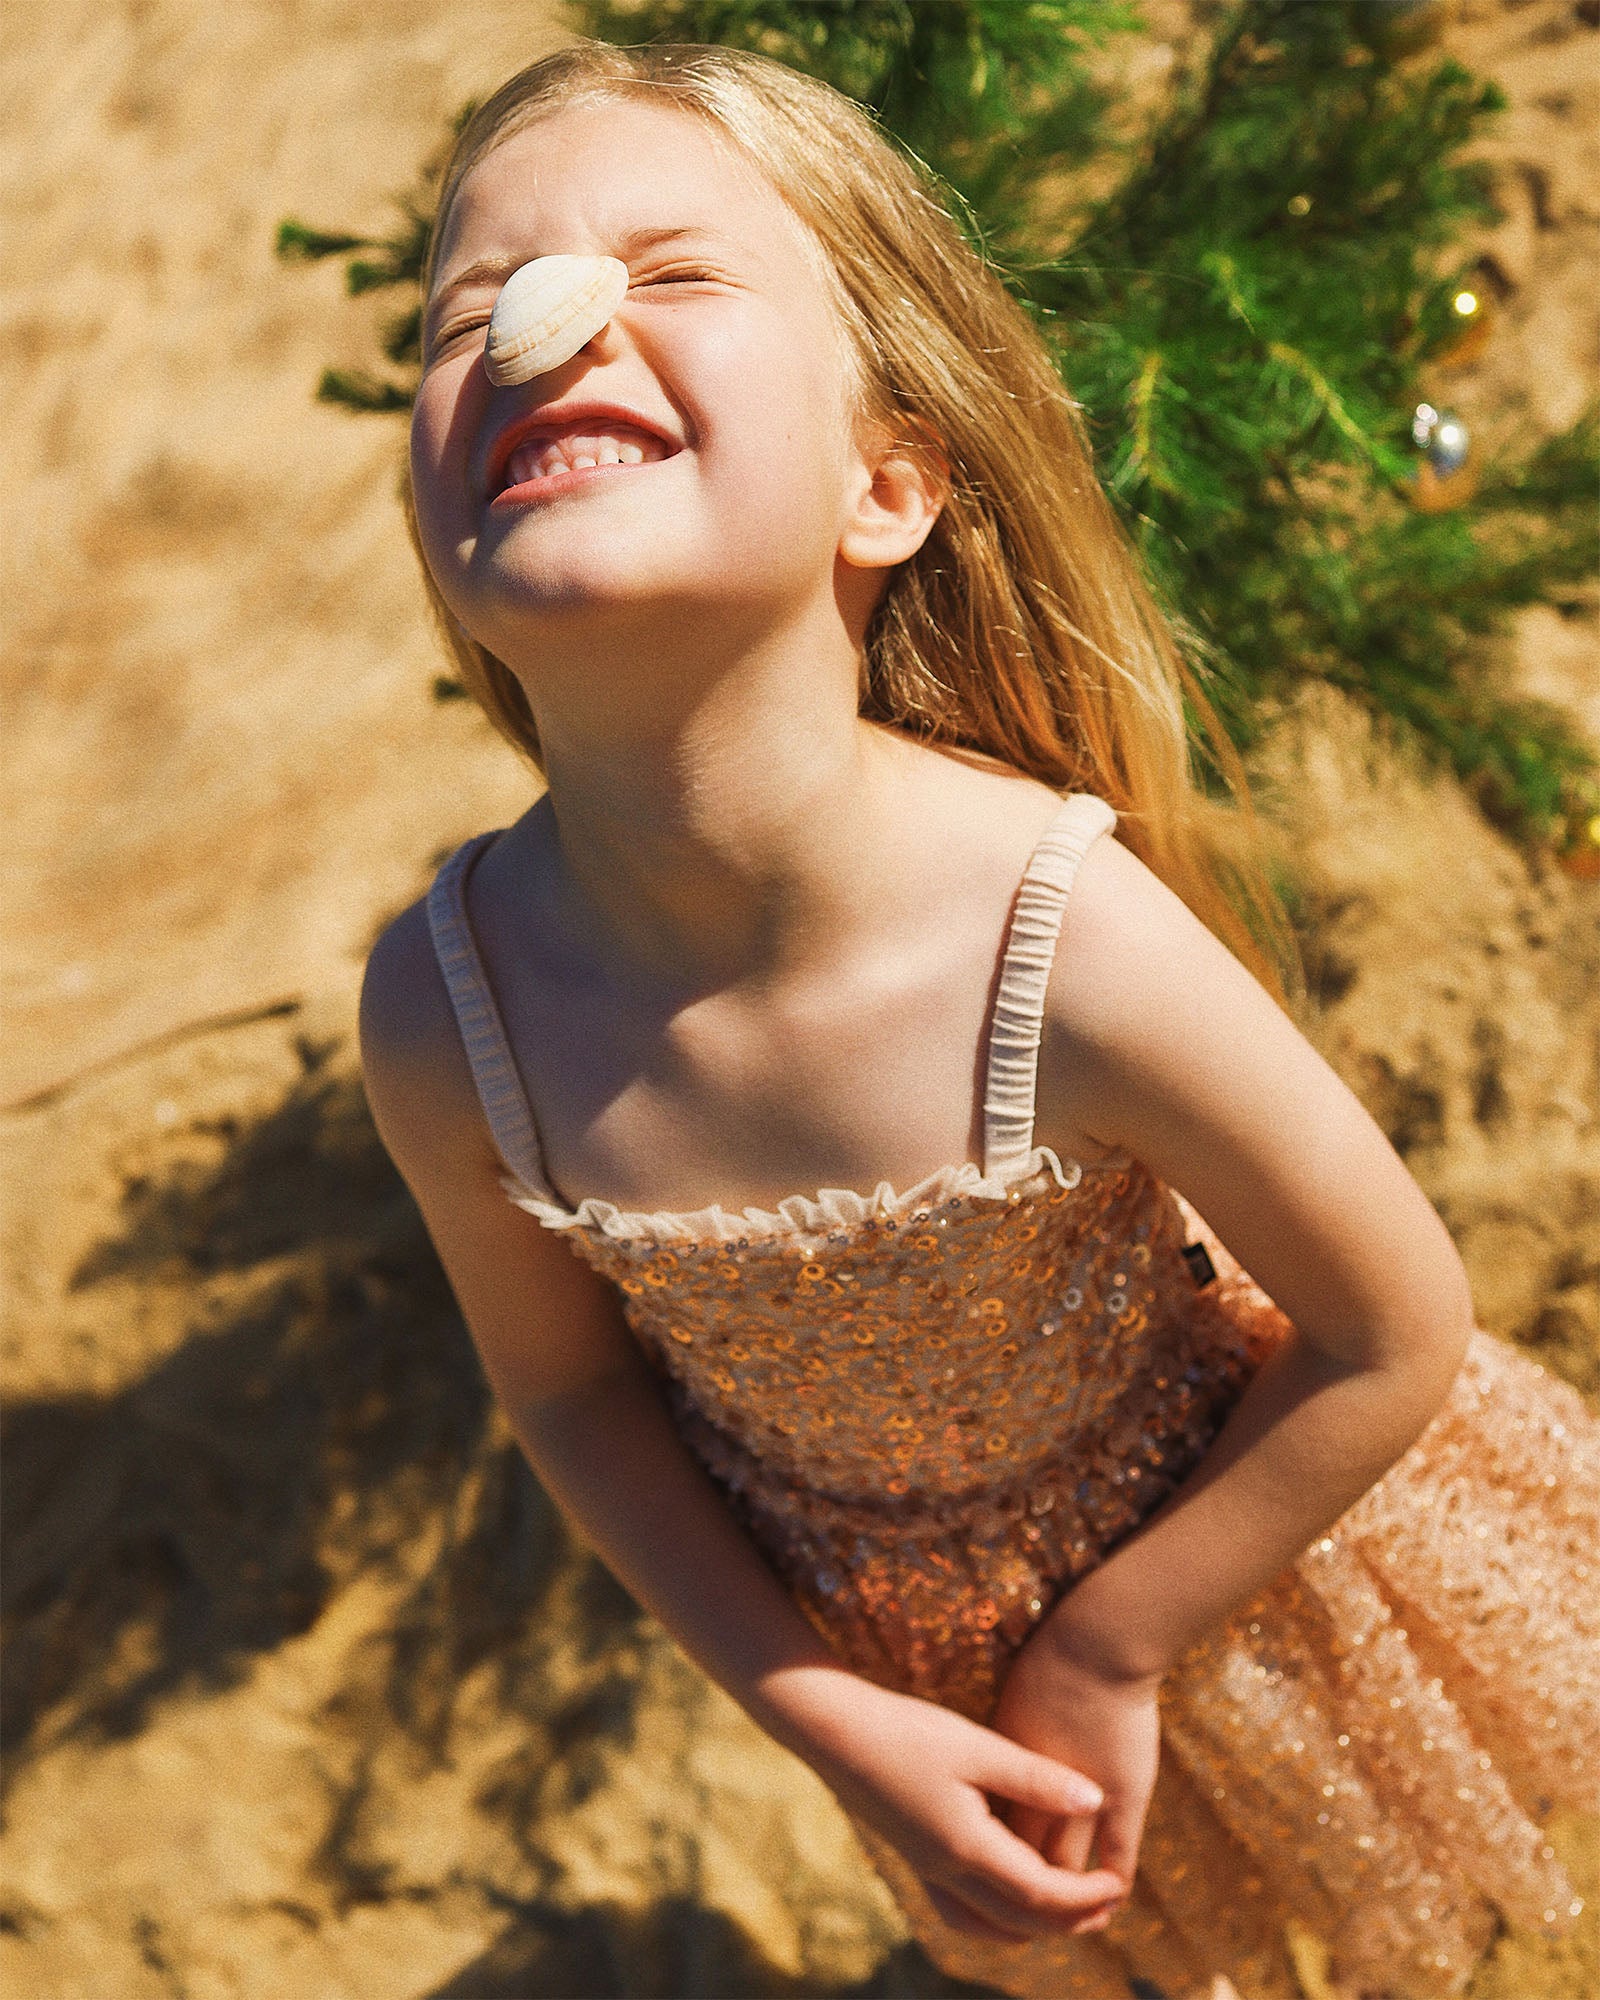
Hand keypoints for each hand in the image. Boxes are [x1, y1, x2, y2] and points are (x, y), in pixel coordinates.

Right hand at [765, 1666, 1127, 1941]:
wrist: (834, 1731)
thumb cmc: (908, 1730)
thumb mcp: (977, 1746)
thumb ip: (1036, 1777)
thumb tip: (1096, 1800)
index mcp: (968, 1848)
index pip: (1042, 1895)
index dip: (1086, 1896)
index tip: (1119, 1884)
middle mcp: (947, 1871)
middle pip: (1021, 1921)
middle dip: (1070, 1921)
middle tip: (1109, 1905)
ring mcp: (926, 1868)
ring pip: (989, 1925)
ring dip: (1035, 1925)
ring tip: (1069, 1909)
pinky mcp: (913, 1855)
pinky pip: (962, 1911)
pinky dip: (996, 1917)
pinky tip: (1007, 1896)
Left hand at [990, 1619, 1162, 1932]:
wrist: (1098, 1643)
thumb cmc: (1050, 1667)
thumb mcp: (1010, 1713)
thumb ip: (999, 1755)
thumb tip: (975, 1778)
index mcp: (1005, 1775)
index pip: (990, 1840)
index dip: (988, 1865)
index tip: (986, 1882)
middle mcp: (1040, 1797)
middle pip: (1025, 1864)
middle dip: (1024, 1892)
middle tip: (1027, 1912)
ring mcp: (1086, 1801)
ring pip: (1068, 1871)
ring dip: (1068, 1897)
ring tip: (1070, 1915)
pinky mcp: (1125, 1797)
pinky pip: (1118, 1855)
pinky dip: (1112, 1880)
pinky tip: (1111, 1894)